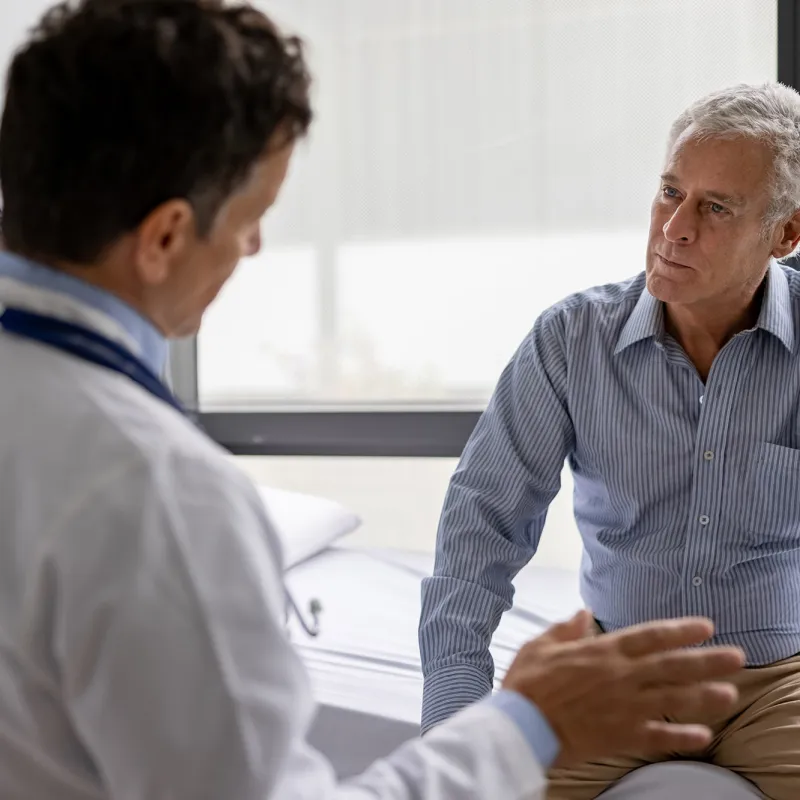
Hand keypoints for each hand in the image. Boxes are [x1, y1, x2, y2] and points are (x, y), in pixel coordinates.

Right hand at [501, 611, 743, 766]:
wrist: (522, 725)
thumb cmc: (528, 683)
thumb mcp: (541, 645)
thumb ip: (566, 629)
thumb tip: (585, 612)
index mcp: (602, 651)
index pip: (650, 636)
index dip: (679, 630)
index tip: (706, 626)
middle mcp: (621, 676)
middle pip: (672, 666)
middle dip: (706, 660)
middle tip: (737, 656)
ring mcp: (624, 707)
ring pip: (673, 699)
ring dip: (704, 696)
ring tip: (731, 693)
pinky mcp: (621, 735)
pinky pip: (659, 736)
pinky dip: (681, 736)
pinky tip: (704, 735)